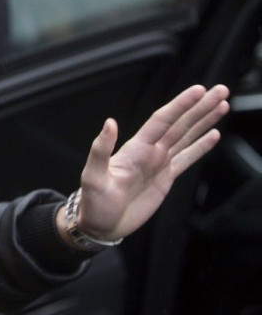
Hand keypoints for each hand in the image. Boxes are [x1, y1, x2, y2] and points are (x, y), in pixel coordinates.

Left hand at [75, 84, 229, 241]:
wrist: (101, 224)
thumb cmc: (93, 201)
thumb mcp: (92, 176)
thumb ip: (101, 150)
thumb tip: (110, 122)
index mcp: (135, 148)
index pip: (162, 120)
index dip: (180, 105)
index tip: (199, 91)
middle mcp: (150, 151)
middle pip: (180, 124)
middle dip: (200, 107)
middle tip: (220, 90)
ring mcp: (159, 163)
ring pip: (186, 137)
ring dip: (204, 121)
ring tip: (222, 105)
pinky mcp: (165, 178)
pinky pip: (187, 159)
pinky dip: (200, 146)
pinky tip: (213, 135)